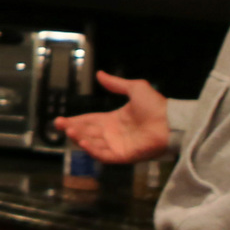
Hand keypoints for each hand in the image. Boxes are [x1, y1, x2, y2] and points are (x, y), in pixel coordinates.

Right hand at [57, 72, 171, 163]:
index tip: (61, 120)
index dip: (75, 120)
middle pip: (87, 132)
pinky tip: (83, 142)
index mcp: (114, 120)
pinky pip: (104, 155)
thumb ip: (116, 84)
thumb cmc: (156, 106)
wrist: (171, 121)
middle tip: (58, 124)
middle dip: (72, 129)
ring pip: (93, 144)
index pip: (90, 121)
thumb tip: (99, 74)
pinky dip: (93, 150)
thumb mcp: (134, 88)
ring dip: (79, 138)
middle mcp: (113, 134)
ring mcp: (117, 146)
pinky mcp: (123, 156)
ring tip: (69, 131)